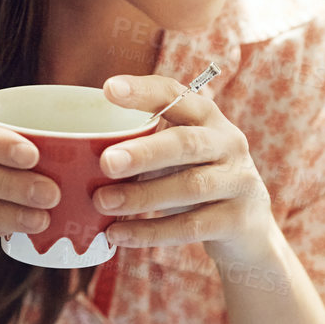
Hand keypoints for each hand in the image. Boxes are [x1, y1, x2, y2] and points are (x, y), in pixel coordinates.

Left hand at [96, 74, 275, 263]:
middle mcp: (229, 143)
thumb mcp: (177, 156)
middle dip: (145, 152)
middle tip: (106, 162)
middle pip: (187, 143)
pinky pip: (191, 226)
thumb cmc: (196, 181)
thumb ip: (143, 145)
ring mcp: (238, 181)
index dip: (145, 91)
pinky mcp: (238, 220)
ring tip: (103, 203)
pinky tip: (118, 234)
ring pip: (190, 186)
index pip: (177, 95)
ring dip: (142, 196)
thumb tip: (77, 150)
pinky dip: (151, 232)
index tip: (108, 89)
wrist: (247, 230)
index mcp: (207, 118)